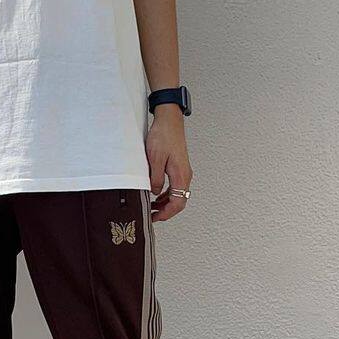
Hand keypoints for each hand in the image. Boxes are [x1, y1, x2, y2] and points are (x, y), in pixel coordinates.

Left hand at [146, 107, 192, 221]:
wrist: (169, 121)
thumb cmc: (163, 136)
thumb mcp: (154, 159)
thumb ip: (155, 179)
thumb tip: (154, 193)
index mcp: (181, 175)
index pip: (178, 203)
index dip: (166, 214)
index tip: (155, 218)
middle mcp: (185, 175)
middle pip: (179, 201)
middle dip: (166, 211)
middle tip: (152, 216)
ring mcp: (183, 172)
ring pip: (178, 195)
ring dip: (166, 203)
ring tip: (152, 207)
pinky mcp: (179, 167)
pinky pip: (175, 187)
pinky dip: (167, 194)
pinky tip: (157, 195)